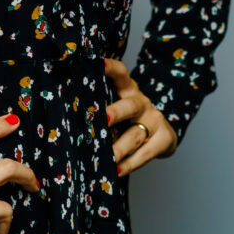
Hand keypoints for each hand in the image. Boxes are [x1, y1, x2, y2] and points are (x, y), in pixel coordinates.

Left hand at [105, 57, 177, 176]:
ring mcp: (154, 120)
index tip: (99, 63)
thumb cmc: (130, 117)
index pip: (121, 73)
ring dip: (118, 148)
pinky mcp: (163, 139)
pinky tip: (116, 171)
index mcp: (128, 89)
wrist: (163, 132)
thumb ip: (102, 102)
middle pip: (129, 106)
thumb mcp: (119, 102)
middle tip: (102, 119)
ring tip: (105, 158)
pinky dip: (129, 164)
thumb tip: (69, 110)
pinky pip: (144, 154)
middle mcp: (141, 102)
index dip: (111, 67)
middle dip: (115, 113)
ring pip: (134, 135)